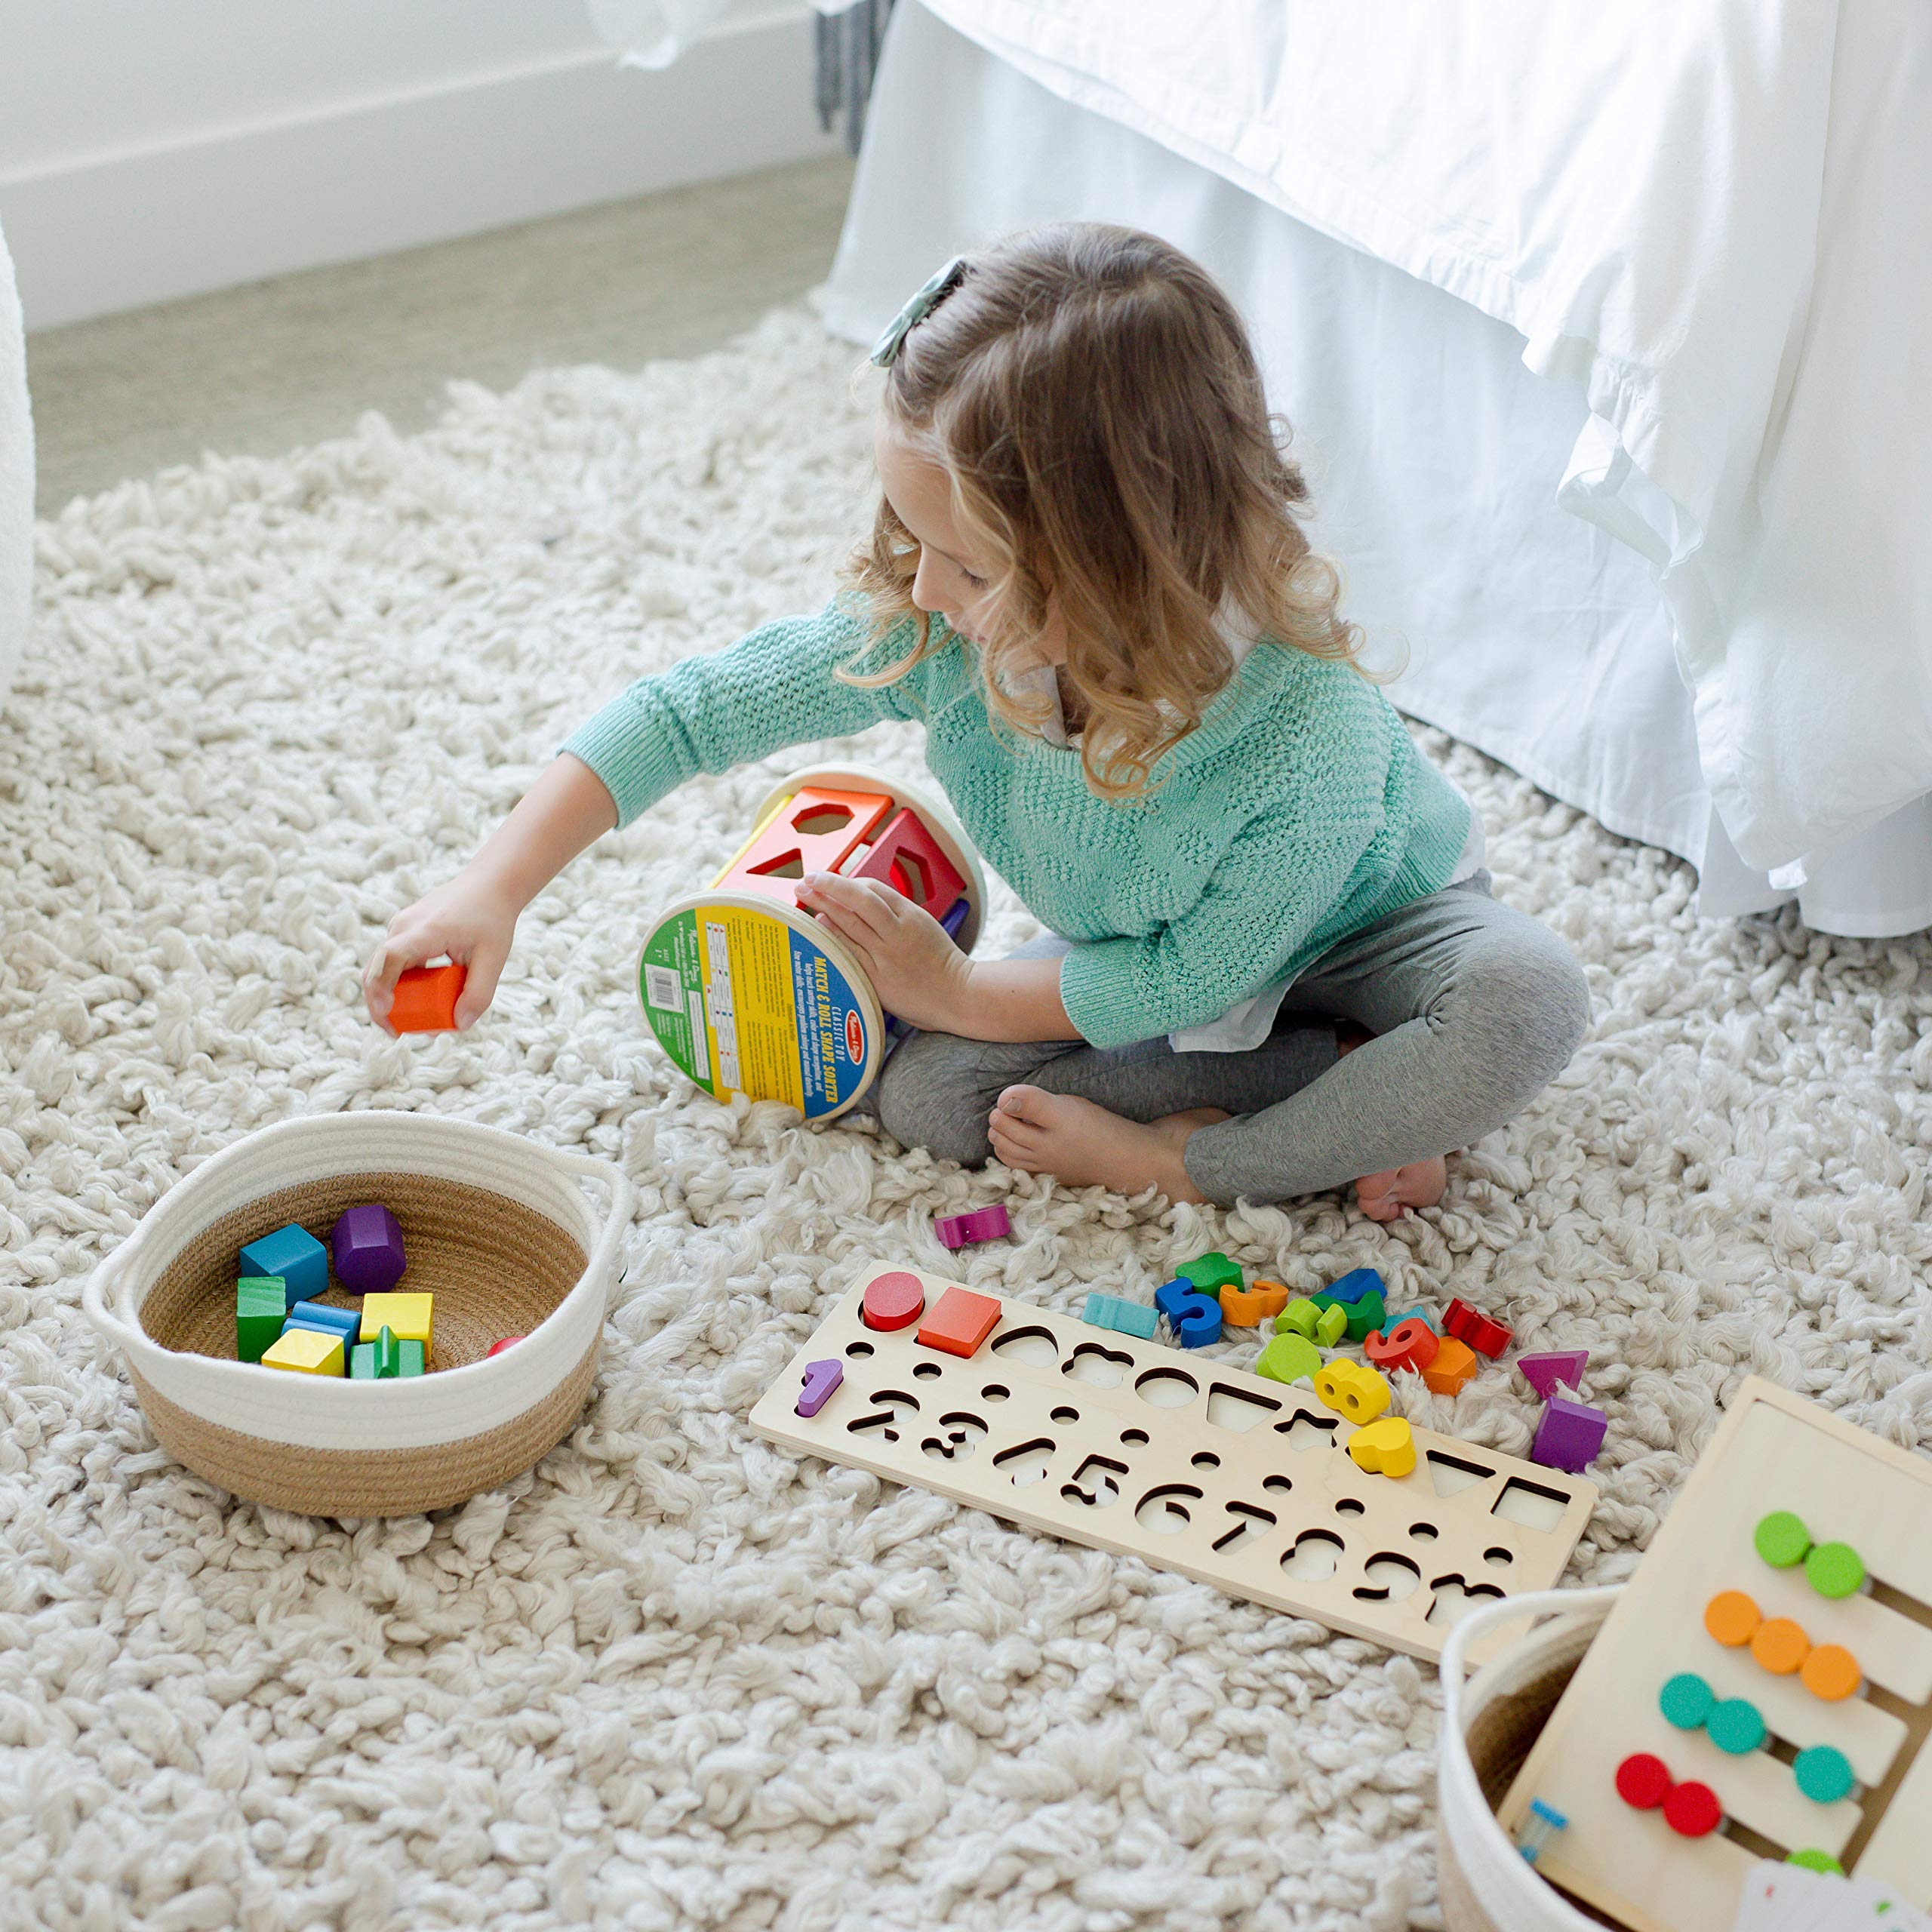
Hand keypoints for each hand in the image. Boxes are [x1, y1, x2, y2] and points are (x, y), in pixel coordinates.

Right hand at [363, 871, 519, 1036]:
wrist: (489, 885)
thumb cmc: (492, 918)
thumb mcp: (493, 957)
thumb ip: (479, 992)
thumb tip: (460, 1025)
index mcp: (425, 930)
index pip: (390, 957)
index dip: (381, 988)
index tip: (387, 1015)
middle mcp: (404, 926)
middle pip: (376, 968)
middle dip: (379, 1003)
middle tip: (396, 1032)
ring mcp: (401, 927)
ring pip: (381, 966)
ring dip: (389, 995)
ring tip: (409, 1022)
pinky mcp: (405, 932)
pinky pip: (393, 961)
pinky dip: (399, 983)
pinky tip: (417, 1001)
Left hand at [795, 872, 972, 1032]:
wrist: (959, 996)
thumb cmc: (940, 962)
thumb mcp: (923, 927)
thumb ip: (894, 914)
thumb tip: (859, 901)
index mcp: (912, 916)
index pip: (873, 889)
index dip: (847, 882)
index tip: (829, 880)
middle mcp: (898, 933)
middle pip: (857, 900)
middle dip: (828, 886)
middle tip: (807, 879)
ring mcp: (887, 956)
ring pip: (850, 923)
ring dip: (824, 906)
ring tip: (805, 896)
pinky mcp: (878, 979)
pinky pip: (850, 952)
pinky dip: (833, 936)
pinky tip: (819, 926)